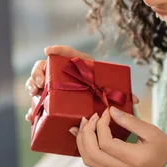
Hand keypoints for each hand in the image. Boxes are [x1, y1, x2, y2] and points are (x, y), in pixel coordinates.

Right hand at [24, 45, 138, 121]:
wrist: (98, 107)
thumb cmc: (105, 95)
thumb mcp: (111, 92)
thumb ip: (121, 93)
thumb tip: (135, 98)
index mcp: (78, 66)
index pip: (67, 52)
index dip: (58, 49)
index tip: (48, 50)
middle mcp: (63, 74)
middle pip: (45, 66)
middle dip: (39, 72)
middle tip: (40, 83)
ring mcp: (54, 87)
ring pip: (38, 82)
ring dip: (32, 86)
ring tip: (35, 94)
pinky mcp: (51, 102)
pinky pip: (38, 103)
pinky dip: (33, 109)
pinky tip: (31, 116)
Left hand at [69, 107, 166, 166]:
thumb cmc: (162, 149)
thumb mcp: (152, 131)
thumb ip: (130, 121)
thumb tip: (111, 110)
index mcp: (133, 159)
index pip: (106, 143)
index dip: (101, 125)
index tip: (106, 112)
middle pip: (92, 153)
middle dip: (87, 132)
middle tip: (91, 117)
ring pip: (88, 159)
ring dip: (82, 140)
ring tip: (84, 124)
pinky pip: (92, 161)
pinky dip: (84, 147)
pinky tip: (82, 135)